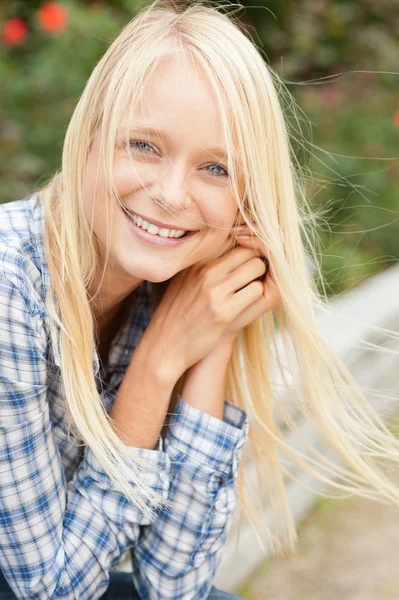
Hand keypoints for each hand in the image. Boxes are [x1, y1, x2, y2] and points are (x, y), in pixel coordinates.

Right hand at [141, 238, 280, 379]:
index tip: (244, 260)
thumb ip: (202, 263)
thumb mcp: (183, 280)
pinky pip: (256, 290)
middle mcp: (203, 271)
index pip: (230, 236)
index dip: (244, 245)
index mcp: (194, 260)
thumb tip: (225, 245)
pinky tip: (246, 304)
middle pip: (248, 249)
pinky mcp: (224, 312)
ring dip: (258, 279)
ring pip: (257, 267)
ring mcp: (214, 291)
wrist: (164, 347)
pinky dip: (256, 296)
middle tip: (251, 277)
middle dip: (255, 262)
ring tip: (248, 290)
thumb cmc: (176, 313)